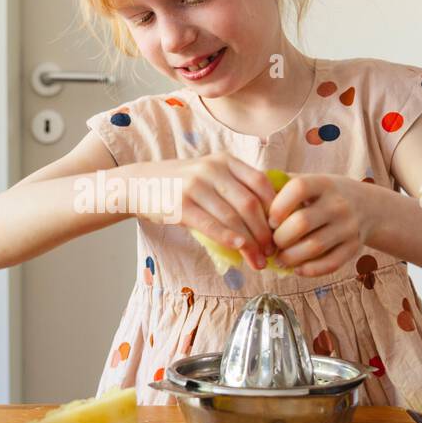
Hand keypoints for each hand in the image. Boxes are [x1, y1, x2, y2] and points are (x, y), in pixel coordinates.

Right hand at [136, 153, 276, 269]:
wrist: (140, 184)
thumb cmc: (181, 184)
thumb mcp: (209, 173)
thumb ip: (234, 186)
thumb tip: (268, 218)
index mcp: (225, 161)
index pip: (261, 183)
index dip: (275, 208)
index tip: (281, 230)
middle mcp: (212, 169)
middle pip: (250, 204)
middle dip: (265, 232)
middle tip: (272, 252)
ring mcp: (195, 186)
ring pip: (233, 217)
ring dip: (250, 243)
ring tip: (258, 261)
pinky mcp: (181, 205)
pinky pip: (211, 224)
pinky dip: (228, 238)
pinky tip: (240, 249)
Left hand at [268, 174, 373, 276]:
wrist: (367, 206)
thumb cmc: (323, 196)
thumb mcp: (308, 182)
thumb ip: (279, 187)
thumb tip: (247, 198)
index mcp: (323, 183)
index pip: (298, 188)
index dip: (278, 206)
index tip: (269, 220)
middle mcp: (338, 204)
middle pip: (302, 223)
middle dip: (279, 238)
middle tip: (271, 244)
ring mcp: (348, 227)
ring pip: (314, 247)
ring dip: (290, 258)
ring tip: (279, 259)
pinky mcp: (354, 248)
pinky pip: (330, 264)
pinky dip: (309, 270)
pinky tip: (296, 268)